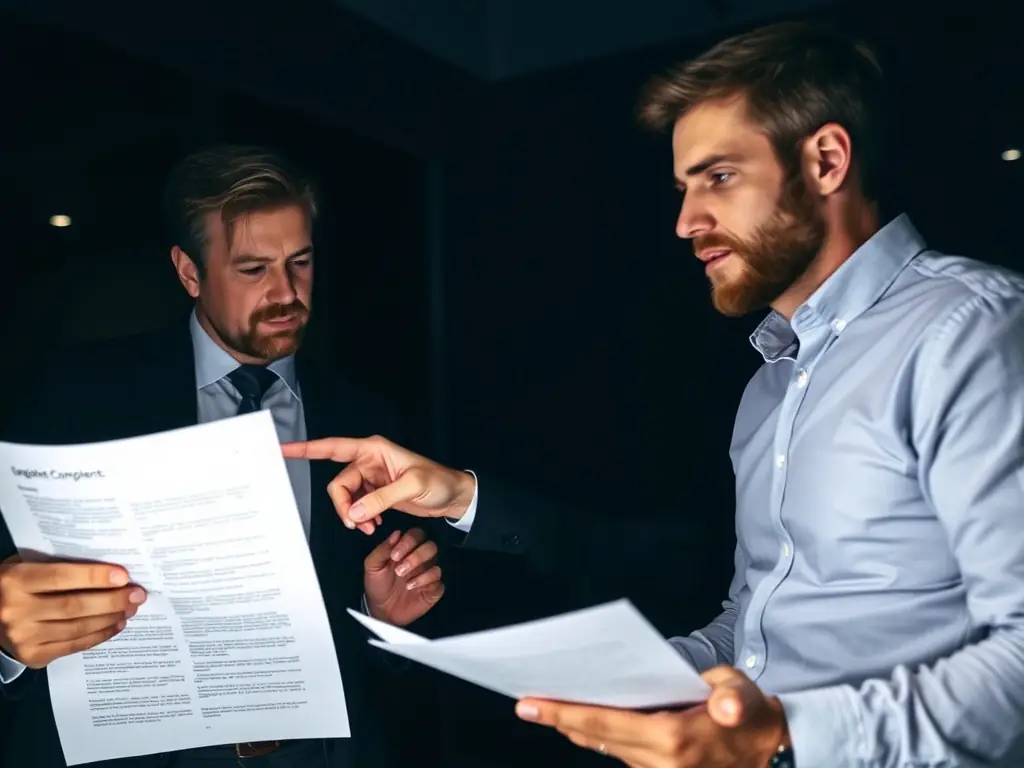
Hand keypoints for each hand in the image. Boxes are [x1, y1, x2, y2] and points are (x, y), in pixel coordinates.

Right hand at [0, 556, 146, 667]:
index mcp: (15, 580)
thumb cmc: (14, 585)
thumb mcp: (25, 567)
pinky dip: (99, 635)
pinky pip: (73, 646)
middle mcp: (15, 610)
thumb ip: (56, 567)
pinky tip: (116, 625)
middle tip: (138, 595)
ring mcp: (23, 637)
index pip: (61, 577)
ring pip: (77, 628)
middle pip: (74, 606)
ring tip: (131, 609)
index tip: (124, 576)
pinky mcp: (32, 656)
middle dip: (112, 600)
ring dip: (111, 618)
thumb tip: (108, 571)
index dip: (95, 576)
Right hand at [282, 435, 475, 534]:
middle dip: (344, 506)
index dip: (305, 449)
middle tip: (357, 523)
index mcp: (373, 449)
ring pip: (345, 498)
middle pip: (338, 485)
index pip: (332, 447)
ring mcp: (370, 478)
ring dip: (354, 515)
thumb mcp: (412, 487)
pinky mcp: (375, 493)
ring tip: (370, 527)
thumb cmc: (438, 482)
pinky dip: (361, 518)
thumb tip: (356, 511)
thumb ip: (381, 499)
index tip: (282, 449)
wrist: (452, 497)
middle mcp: (368, 461)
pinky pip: (356, 506)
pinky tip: (373, 524)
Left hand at [363, 528, 443, 625]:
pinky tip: (411, 586)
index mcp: (406, 549)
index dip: (408, 542)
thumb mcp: (373, 566)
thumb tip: (396, 534)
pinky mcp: (434, 587)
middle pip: (430, 546)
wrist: (381, 610)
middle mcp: (420, 558)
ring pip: (436, 561)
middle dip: (416, 556)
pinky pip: (438, 578)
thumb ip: (383, 549)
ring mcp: (428, 572)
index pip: (416, 535)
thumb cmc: (378, 585)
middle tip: (399, 569)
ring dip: (419, 568)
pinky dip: (424, 580)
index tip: (394, 555)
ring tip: (404, 580)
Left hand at [514, 666, 788, 767]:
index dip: (563, 712)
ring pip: (606, 748)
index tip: (529, 704)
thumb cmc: (749, 714)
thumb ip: (731, 696)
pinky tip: (583, 723)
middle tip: (526, 702)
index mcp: (672, 738)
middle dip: (560, 719)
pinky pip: (622, 754)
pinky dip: (601, 737)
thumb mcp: (743, 694)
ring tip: (549, 708)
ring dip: (578, 729)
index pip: (604, 722)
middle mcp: (659, 762)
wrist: (772, 754)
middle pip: (597, 736)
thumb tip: (723, 706)